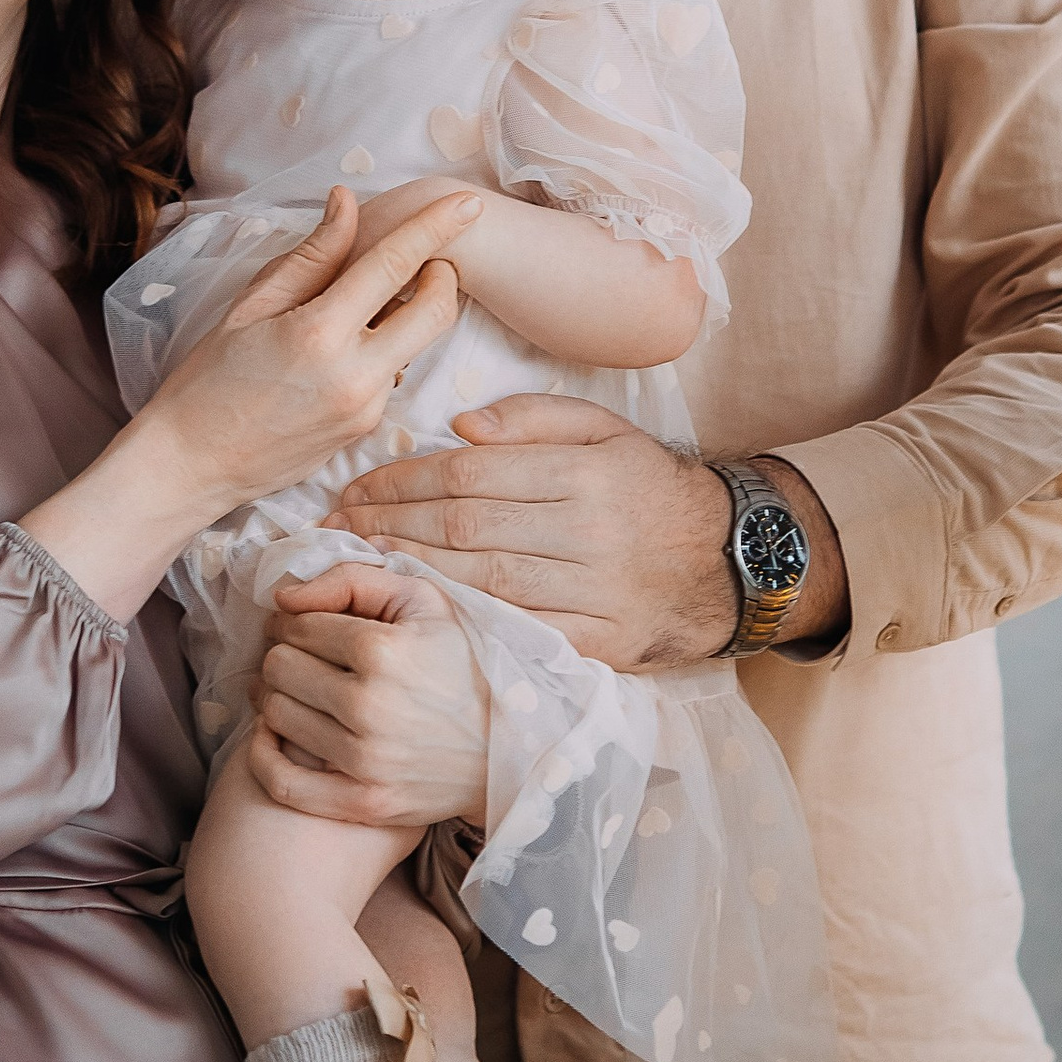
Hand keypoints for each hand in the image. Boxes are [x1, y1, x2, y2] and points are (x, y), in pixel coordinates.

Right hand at [147, 185, 476, 513]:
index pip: (394, 265)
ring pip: (416, 345)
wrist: (192, 465)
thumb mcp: (252, 306)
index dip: (435, 228)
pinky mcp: (365, 430)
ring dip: (409, 315)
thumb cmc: (209, 380)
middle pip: (434, 312)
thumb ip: (312, 256)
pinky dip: (381, 350)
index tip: (467, 203)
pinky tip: (342, 348)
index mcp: (319, 333)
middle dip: (444, 276)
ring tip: (365, 302)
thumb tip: (347, 203)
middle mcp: (354, 374)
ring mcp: (365, 408)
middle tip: (428, 257)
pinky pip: (391, 375)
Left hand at [248, 564, 491, 830]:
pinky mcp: (363, 802)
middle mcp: (369, 706)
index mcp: (383, 649)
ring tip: (299, 693)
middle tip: (298, 659)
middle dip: (283, 655)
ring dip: (276, 699)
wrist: (506, 747)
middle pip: (278, 668)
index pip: (298, 625)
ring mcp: (365, 760)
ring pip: (274, 715)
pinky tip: (272, 737)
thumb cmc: (461, 665)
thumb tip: (283, 596)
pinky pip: (280, 781)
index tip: (302, 627)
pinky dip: (262, 756)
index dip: (293, 621)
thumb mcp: (425, 601)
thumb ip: (353, 580)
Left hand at [336, 397, 839, 668]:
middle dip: (390, 524)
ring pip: (481, 582)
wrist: (726, 560)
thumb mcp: (606, 430)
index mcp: (584, 473)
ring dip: (409, 573)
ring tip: (355, 564)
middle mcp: (588, 532)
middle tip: (335, 525)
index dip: (404, 480)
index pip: (472, 473)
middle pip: (466, 526)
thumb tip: (459, 428)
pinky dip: (458, 621)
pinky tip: (413, 611)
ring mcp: (593, 593)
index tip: (356, 486)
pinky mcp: (596, 644)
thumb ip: (533, 417)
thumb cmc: (650, 488)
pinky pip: (513, 632)